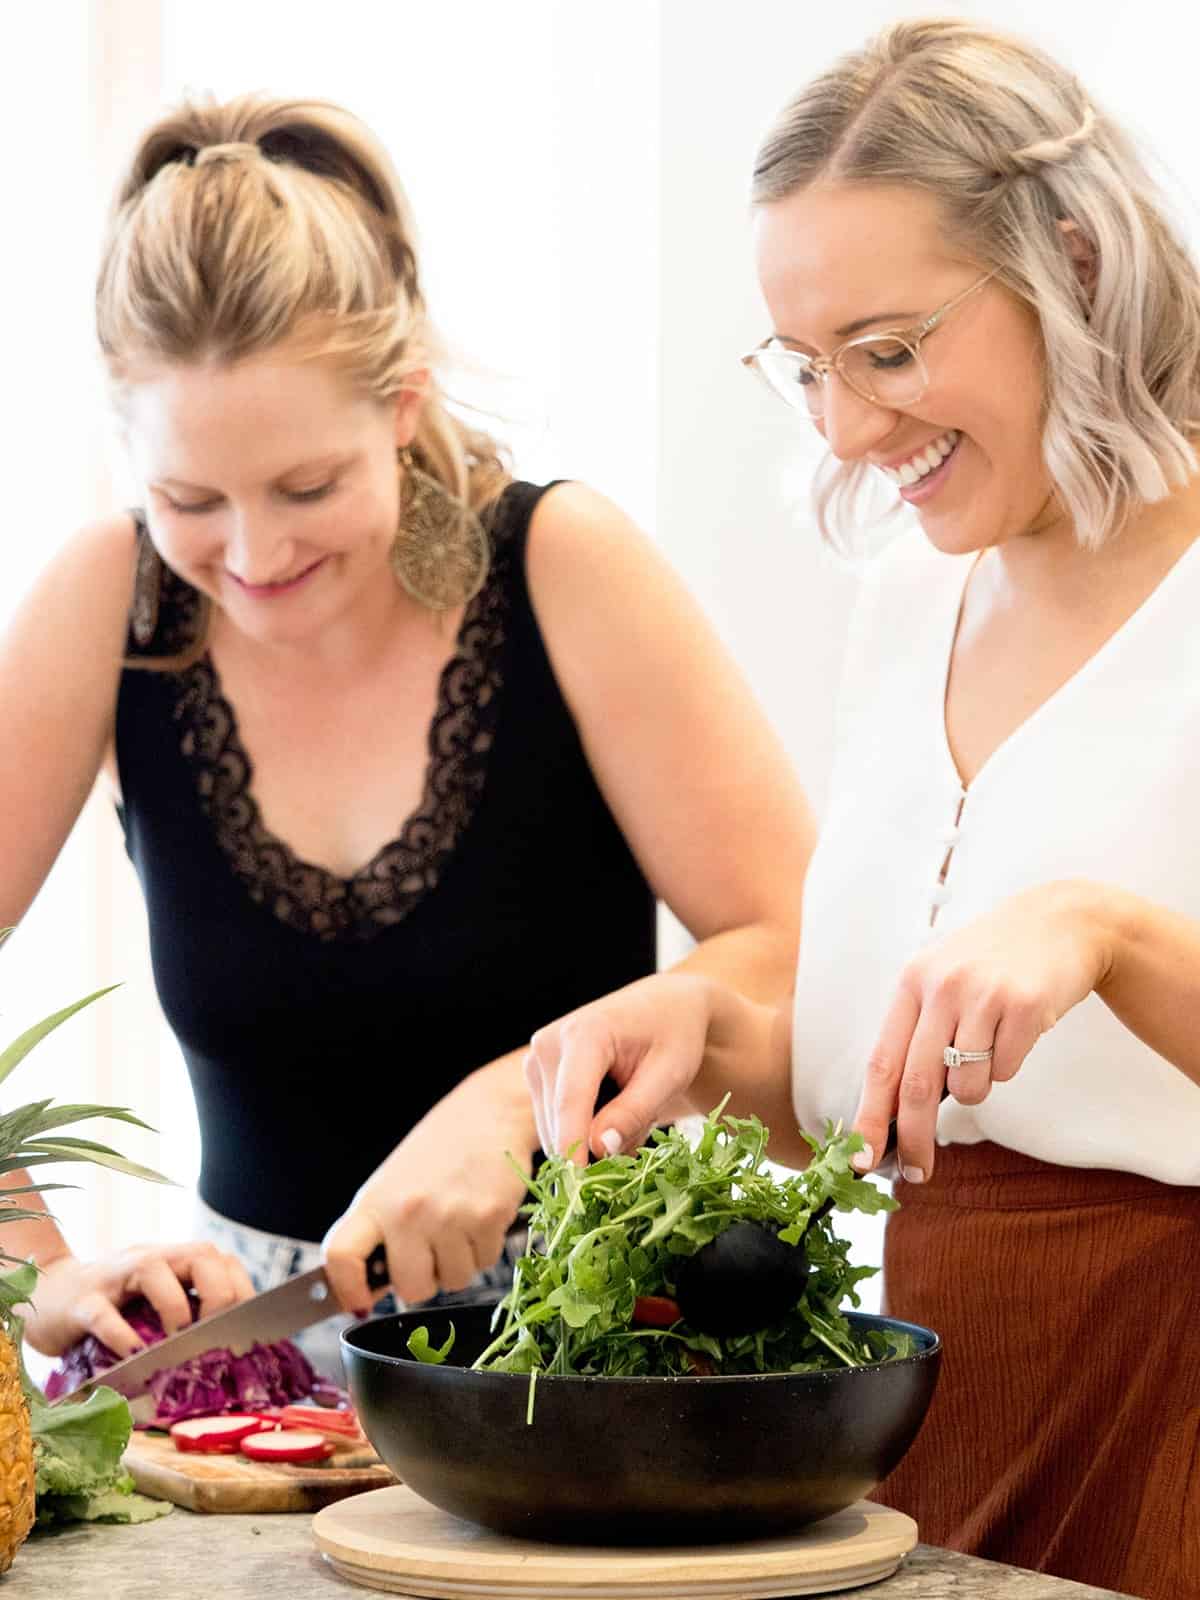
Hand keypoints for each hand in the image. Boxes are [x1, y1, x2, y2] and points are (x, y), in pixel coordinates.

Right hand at [23, 1242, 256, 1358]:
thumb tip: (231, 1357)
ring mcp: (114, 1276)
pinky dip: (122, 1335)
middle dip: (218, 1294)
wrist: (50, 1297)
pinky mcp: (81, 1302)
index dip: (243, 1293)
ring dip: (175, 1307)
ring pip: (153, 1269)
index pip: (224, 1261)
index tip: (250, 1333)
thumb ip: (187, 1317)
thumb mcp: (156, 1307)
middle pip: (200, 1254)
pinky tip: (133, 1357)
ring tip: (178, 1342)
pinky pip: (103, 1313)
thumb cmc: (114, 1309)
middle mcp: (151, 1259)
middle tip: (215, 1336)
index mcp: (175, 1261)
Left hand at [322, 1063, 536, 1314]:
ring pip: (454, 1281)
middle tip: (429, 1251)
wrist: (487, 1112)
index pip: (340, 1255)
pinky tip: (480, 1215)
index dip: (345, 1288)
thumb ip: (379, 1233)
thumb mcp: (393, 1184)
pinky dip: (484, 1248)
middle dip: (422, 1280)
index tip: (357, 1302)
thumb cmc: (437, 1151)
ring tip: (458, 1223)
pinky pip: (485, 1263)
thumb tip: (367, 1292)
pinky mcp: (488, 1217)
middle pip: (410, 1289)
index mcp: (375, 1201)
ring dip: (458, 1263)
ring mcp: (450, 1215)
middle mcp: (408, 1210)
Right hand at [523, 973, 712, 1162]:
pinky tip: (613, 1111)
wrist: (664, 1007)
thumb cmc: (674, 1036)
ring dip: (591, 1140)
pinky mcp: (537, 1074)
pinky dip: (584, 1131)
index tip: (581, 1190)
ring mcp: (537, 1059)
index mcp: (584, 1033)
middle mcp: (548, 1044)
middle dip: (595, 1147)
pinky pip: (554, 1123)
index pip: (571, 1102)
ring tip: (632, 1114)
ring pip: (554, 1129)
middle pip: (558, 1122)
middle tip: (641, 1138)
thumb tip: (600, 1149)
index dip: (574, 1148)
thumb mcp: (669, 1074)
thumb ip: (634, 1112)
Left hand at [853, 881, 1110, 1183]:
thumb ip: (916, 1032)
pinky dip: (1009, 1065)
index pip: (880, 1063)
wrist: (1063, 921)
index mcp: (911, 983)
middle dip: (914, 1138)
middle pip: (917, 1085)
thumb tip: (891, 1110)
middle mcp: (941, 986)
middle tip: (917, 1171)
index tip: (859, 1158)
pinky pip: (1007, 1071)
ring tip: (990, 1047)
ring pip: (968, 1085)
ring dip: (976, 1089)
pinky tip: (1018, 1030)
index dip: (867, 1116)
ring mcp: (983, 995)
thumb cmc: (994, 962)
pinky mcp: (1024, 1006)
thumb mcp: (943, 978)